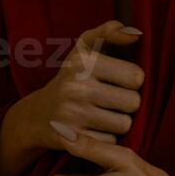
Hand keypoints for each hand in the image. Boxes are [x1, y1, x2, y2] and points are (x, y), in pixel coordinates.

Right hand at [17, 20, 143, 148]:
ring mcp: (73, 115)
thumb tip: (136, 33)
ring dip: (118, 123)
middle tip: (109, 101)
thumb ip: (109, 32)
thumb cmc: (71, 78)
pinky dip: (108, 140)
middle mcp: (76, 87)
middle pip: (133, 102)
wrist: (37, 115)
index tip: (116, 81)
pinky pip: (111, 143)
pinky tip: (96, 132)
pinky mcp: (73, 140)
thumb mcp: (83, 49)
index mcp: (82, 62)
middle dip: (126, 104)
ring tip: (101, 116)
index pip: (136, 76)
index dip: (130, 81)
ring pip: (124, 125)